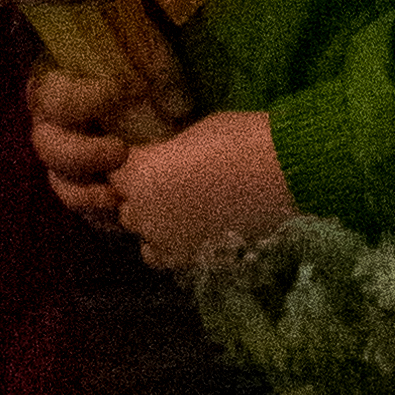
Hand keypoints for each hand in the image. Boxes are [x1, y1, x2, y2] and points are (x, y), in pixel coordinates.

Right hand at [28, 59, 144, 227]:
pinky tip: (119, 213)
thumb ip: (156, 66)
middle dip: (81, 154)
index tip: (123, 90)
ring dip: (85, 194)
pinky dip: (97, 215)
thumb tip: (172, 101)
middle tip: (120, 151)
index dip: (82, 97)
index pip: (53, 94)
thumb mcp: (150, 53)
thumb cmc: (142, 65)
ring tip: (117, 196)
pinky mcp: (85, 187)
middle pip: (47, 147)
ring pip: (58, 184)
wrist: (151, 100)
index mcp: (60, 82)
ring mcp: (67, 160)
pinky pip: (79, 210)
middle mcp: (54, 123)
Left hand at [110, 107, 296, 272]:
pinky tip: (192, 228)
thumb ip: (166, 153)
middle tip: (165, 179)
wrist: (280, 173)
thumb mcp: (192, 133)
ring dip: (153, 223)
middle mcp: (144, 213)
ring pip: (143, 237)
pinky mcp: (192, 261)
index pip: (115, 172)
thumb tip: (161, 159)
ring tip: (179, 207)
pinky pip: (167, 257)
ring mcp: (167, 242)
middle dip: (139, 194)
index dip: (130, 164)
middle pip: (125, 207)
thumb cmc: (237, 138)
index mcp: (139, 174)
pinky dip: (172, 246)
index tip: (146, 156)